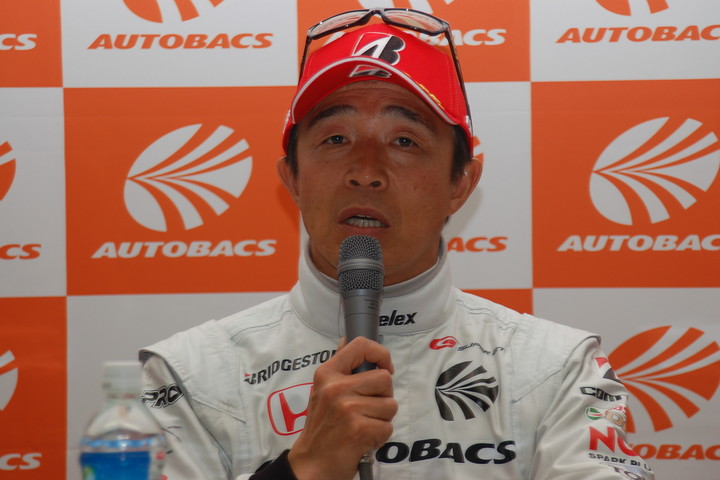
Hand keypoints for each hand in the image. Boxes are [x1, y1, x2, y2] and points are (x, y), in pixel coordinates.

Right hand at [288, 337, 397, 479]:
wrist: (311, 464)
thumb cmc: (321, 428)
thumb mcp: (322, 391)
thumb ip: (339, 369)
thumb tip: (346, 341)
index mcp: (327, 374)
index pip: (360, 345)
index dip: (380, 353)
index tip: (385, 367)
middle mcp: (336, 387)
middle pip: (384, 378)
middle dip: (383, 396)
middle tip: (366, 410)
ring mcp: (347, 408)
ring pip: (390, 404)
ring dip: (382, 419)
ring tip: (363, 426)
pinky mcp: (359, 428)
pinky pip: (388, 427)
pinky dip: (380, 437)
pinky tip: (363, 440)